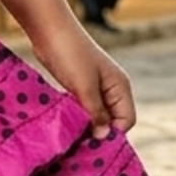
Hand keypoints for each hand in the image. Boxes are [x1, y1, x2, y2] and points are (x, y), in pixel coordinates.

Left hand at [29, 17, 135, 138]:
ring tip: (71, 137)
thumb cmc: (70, 54)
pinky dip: (77, 117)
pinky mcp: (79, 87)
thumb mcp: (84, 87)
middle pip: (112, 121)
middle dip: (99, 133)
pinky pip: (83, 108)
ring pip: (96, 116)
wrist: (49, 29)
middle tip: (80, 146)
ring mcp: (95, 88)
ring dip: (86, 126)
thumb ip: (96, 113)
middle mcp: (112, 89)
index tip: (92, 145)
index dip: (112, 135)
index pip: (126, 121)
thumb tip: (103, 137)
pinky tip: (66, 124)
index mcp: (120, 87)